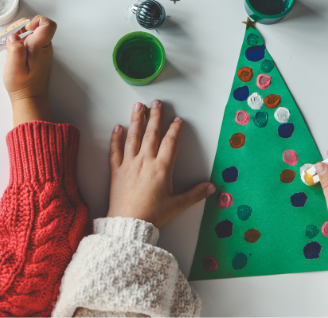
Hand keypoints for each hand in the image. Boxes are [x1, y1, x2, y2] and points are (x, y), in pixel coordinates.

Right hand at [3, 15, 54, 125]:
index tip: (24, 29)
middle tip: (11, 38)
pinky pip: (30, 42)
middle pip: (37, 26)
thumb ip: (15, 49)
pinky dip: (20, 43)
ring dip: (20, 36)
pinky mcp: (37, 55)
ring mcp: (41, 51)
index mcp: (40, 47)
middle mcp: (44, 47)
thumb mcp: (14, 67)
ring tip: (10, 47)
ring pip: (33, 34)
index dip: (36, 21)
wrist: (29, 99)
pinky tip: (13, 53)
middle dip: (21, 28)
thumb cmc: (22, 86)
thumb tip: (14, 36)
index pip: (47, 25)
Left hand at [107, 100, 215, 228]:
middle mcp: (145, 161)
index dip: (175, 130)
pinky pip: (115, 151)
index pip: (171, 143)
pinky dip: (116, 138)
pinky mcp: (116, 171)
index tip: (178, 120)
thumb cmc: (153, 215)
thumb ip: (195, 194)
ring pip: (133, 137)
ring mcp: (129, 164)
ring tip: (138, 106)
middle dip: (155, 116)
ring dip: (136, 120)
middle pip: (151, 134)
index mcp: (161, 168)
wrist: (128, 224)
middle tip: (157, 102)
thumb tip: (212, 188)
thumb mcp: (177, 205)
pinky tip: (117, 127)